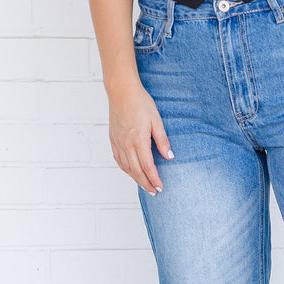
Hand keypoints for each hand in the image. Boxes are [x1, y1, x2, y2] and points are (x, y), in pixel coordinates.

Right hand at [107, 78, 173, 195]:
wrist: (122, 92)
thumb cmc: (141, 103)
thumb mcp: (156, 121)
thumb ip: (163, 140)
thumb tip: (170, 157)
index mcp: (138, 141)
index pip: (148, 167)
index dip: (154, 179)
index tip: (161, 187)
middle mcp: (126, 145)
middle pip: (136, 171)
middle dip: (146, 184)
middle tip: (154, 192)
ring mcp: (118, 143)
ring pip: (127, 167)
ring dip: (136, 179)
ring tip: (144, 185)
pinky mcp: (113, 139)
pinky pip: (118, 159)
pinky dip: (125, 169)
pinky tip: (131, 171)